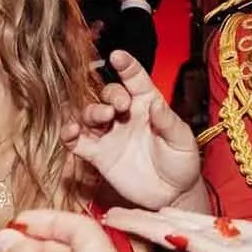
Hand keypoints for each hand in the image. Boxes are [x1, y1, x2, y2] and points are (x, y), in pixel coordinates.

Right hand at [64, 51, 203, 209]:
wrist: (172, 195)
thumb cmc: (181, 162)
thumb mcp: (182, 141)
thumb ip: (168, 122)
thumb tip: (156, 105)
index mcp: (148, 104)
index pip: (135, 79)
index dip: (126, 66)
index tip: (117, 56)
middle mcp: (125, 114)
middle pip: (109, 94)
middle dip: (111, 95)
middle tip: (119, 107)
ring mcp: (109, 134)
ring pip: (90, 113)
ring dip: (92, 111)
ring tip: (102, 118)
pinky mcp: (98, 154)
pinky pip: (77, 141)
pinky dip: (69, 134)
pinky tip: (70, 132)